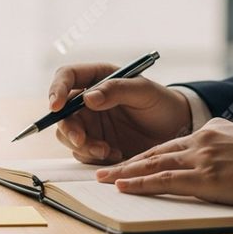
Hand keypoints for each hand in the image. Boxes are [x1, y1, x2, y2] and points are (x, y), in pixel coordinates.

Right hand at [47, 63, 192, 163]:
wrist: (176, 131)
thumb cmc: (162, 104)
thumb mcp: (144, 92)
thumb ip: (116, 91)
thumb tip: (88, 98)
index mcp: (97, 77)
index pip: (66, 76)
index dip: (56, 89)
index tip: (56, 105)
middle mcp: (87, 100)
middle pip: (61, 111)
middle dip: (68, 127)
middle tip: (81, 140)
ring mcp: (90, 123)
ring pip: (67, 135)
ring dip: (82, 145)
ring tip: (107, 151)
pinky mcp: (94, 144)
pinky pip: (82, 152)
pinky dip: (94, 157)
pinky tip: (115, 155)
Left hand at [94, 118, 232, 208]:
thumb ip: (226, 146)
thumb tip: (219, 157)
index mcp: (212, 131)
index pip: (171, 145)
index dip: (146, 156)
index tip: (129, 163)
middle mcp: (201, 139)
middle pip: (154, 152)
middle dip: (126, 162)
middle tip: (102, 171)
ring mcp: (201, 158)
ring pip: (152, 165)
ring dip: (123, 173)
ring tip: (102, 180)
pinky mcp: (205, 177)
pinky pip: (164, 181)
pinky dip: (139, 184)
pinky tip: (122, 187)